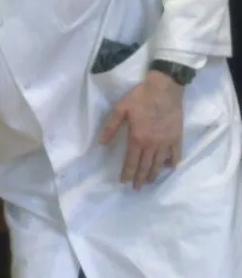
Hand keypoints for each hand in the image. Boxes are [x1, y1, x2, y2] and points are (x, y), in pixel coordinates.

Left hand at [100, 70, 183, 189]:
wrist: (164, 88)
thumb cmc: (140, 98)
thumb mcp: (120, 109)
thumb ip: (110, 127)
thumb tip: (101, 143)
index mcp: (137, 138)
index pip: (131, 162)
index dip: (127, 173)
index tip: (124, 182)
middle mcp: (152, 144)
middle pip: (145, 166)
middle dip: (140, 179)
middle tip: (137, 188)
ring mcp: (166, 142)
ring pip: (159, 164)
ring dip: (154, 174)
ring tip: (150, 181)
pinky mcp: (177, 137)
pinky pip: (175, 155)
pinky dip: (171, 163)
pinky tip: (167, 167)